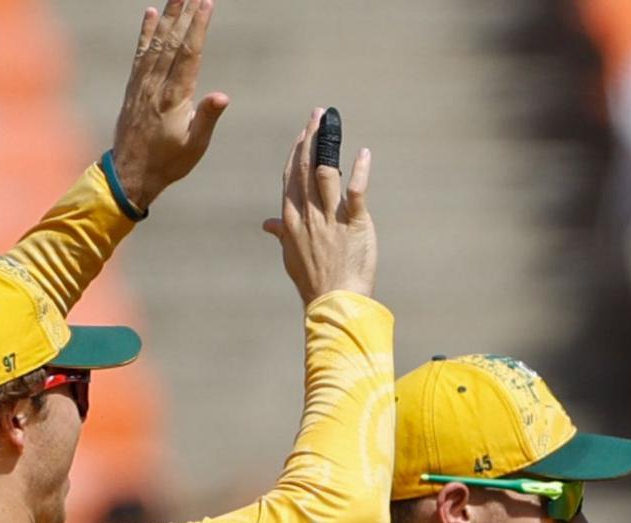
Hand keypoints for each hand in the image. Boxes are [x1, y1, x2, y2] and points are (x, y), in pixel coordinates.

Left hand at [109, 0, 228, 212]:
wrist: (130, 175)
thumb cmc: (168, 163)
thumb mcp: (194, 146)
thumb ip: (206, 119)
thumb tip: (222, 96)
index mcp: (174, 98)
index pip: (189, 54)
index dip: (198, 27)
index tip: (206, 4)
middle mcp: (156, 86)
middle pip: (172, 41)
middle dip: (184, 13)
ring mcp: (143, 85)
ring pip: (156, 43)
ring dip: (167, 16)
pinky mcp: (134, 87)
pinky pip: (140, 54)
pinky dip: (145, 33)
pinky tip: (150, 14)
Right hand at [264, 109, 375, 302]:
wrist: (333, 302)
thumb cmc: (313, 281)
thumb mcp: (291, 255)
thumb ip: (281, 233)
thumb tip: (266, 224)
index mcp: (291, 219)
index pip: (291, 176)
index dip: (297, 151)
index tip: (303, 132)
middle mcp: (308, 215)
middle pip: (306, 167)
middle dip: (311, 137)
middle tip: (319, 114)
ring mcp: (330, 219)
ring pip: (326, 172)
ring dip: (328, 143)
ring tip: (332, 122)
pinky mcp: (354, 224)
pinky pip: (356, 192)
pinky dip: (360, 170)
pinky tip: (363, 153)